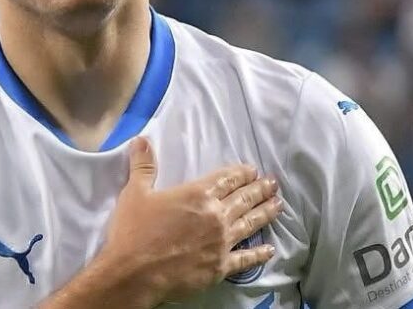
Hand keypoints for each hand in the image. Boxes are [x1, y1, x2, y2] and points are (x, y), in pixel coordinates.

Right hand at [100, 136, 280, 304]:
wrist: (133, 273)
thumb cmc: (133, 231)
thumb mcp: (135, 192)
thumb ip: (143, 165)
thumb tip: (141, 140)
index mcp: (198, 194)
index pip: (226, 179)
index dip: (241, 173)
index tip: (253, 170)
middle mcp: (216, 216)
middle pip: (243, 198)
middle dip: (259, 189)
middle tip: (274, 184)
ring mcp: (221, 242)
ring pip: (250, 223)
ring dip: (266, 213)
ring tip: (279, 205)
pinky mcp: (221, 267)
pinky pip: (246, 259)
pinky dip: (259, 254)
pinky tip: (270, 250)